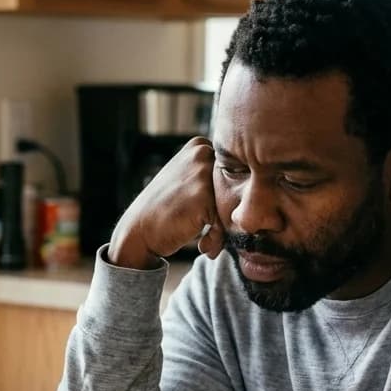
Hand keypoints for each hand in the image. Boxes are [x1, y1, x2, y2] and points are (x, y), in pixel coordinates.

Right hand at [107, 136, 224, 268]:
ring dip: (224, 229)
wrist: (137, 231)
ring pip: (232, 204)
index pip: (233, 174)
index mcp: (199, 145)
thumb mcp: (184, 178)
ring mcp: (202, 173)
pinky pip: (226, 220)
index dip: (227, 199)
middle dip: (227, 214)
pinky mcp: (203, 196)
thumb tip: (253, 180)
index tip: (213, 216)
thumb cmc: (164, 211)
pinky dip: (218, 238)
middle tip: (214, 233)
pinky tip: (203, 245)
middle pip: (236, 188)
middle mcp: (202, 153)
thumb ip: (210, 174)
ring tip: (208, 241)